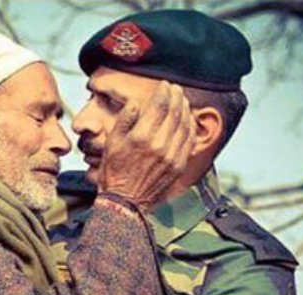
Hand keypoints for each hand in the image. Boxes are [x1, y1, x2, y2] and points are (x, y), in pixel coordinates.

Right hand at [97, 81, 194, 211]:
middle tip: (176, 88)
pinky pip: (189, 140)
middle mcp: (159, 145)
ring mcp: (171, 156)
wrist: (125, 202)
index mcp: (141, 137)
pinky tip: (188, 120)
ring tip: (183, 101)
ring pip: (185, 125)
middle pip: (175, 112)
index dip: (164, 92)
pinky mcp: (178, 165)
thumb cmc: (114, 172)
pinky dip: (190, 127)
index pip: (159, 106)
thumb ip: (125, 120)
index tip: (165, 84)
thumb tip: (136, 102)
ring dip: (185, 109)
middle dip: (177, 97)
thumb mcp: (112, 143)